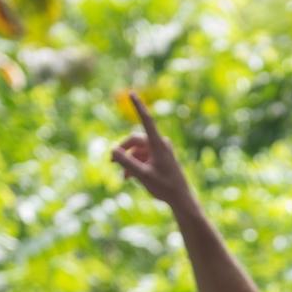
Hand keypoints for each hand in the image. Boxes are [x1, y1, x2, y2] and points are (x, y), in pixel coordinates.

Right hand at [111, 92, 195, 208]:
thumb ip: (126, 162)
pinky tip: (128, 177)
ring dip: (128, 161)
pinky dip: (135, 164)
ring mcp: (160, 151)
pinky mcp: (159, 158)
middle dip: (123, 150)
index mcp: (157, 144)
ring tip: (123, 177)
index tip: (131, 93)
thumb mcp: (142, 175)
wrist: (181, 198)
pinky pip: (142, 157)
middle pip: (135, 140)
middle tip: (111, 162)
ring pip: (137, 150)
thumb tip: (113, 150)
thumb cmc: (164, 187)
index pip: (146, 120)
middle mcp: (159, 144)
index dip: (138, 106)